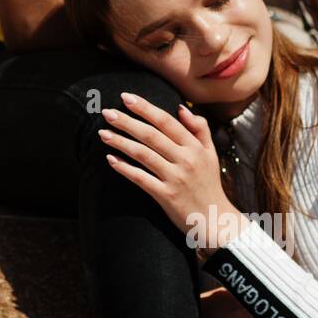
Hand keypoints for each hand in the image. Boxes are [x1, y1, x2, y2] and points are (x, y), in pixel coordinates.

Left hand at [97, 91, 230, 235]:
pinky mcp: (166, 196)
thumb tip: (180, 107)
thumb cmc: (209, 184)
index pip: (166, 121)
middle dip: (127, 121)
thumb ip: (199, 128)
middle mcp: (185, 160)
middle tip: (107, 112)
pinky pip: (141, 179)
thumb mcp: (211, 153)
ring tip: (103, 133)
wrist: (214, 219)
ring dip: (121, 142)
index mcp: (195, 147)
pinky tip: (111, 160)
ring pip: (143, 154)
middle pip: (151, 135)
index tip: (126, 97)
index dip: (145, 108)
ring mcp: (175, 178)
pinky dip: (125, 168)